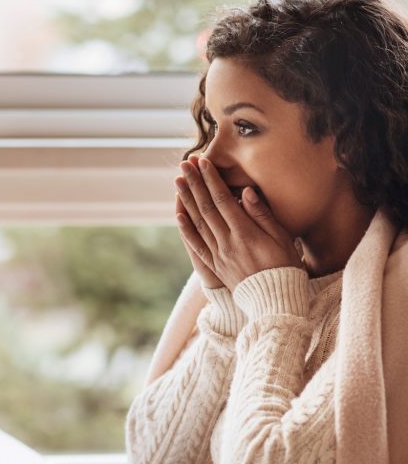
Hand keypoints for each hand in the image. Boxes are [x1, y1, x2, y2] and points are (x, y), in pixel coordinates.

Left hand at [175, 155, 303, 290]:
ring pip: (198, 223)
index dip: (211, 180)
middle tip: (184, 164)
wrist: (275, 301)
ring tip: (178, 182)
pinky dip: (186, 229)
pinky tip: (179, 216)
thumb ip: (263, 215)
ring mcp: (218, 255)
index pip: (223, 200)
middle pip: (206, 208)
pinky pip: (196, 245)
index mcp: (245, 233)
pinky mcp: (215, 266)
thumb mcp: (282, 238)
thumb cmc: (285, 266)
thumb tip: (246, 191)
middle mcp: (227, 243)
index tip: (203, 162)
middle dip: (195, 184)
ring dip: (186, 201)